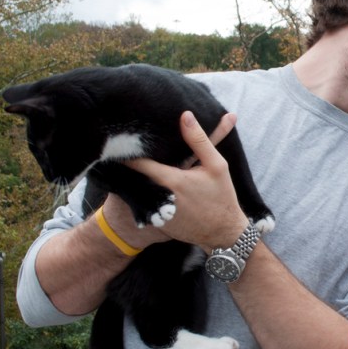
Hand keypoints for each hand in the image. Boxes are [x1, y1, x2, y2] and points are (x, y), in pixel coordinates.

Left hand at [124, 112, 248, 250]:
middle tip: (125, 147)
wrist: (222, 233)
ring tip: (129, 165)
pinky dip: (142, 192)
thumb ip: (199, 140)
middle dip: (130, 161)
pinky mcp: (155, 221)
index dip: (128, 149)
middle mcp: (156, 196)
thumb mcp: (217, 165)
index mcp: (170, 179)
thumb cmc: (221, 196)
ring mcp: (154, 211)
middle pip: (132, 174)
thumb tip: (185, 115)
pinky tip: (144, 186)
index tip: (125, 138)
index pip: (136, 161)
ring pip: (136, 188)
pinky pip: (143, 201)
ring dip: (134, 178)